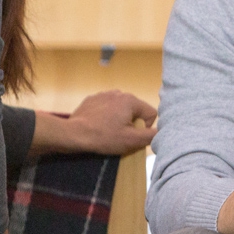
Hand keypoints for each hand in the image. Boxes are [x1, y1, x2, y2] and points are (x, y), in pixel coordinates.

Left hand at [30, 90, 156, 156]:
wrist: (74, 134)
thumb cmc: (104, 137)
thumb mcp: (131, 141)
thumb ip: (150, 136)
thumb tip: (159, 132)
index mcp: (131, 100)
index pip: (150, 113)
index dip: (145, 128)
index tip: (133, 137)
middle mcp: (119, 92)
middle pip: (134, 110)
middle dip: (130, 123)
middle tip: (119, 135)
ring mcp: (104, 94)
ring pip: (120, 108)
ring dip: (118, 118)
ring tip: (107, 130)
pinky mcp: (91, 99)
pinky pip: (106, 107)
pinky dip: (105, 115)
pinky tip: (97, 125)